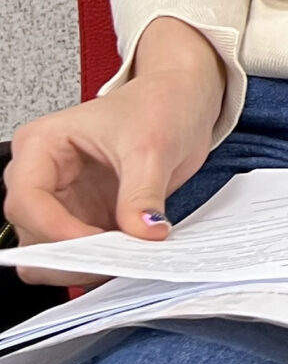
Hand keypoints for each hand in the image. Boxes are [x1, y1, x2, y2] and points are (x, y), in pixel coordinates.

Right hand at [5, 18, 225, 285]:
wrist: (184, 99)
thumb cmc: (159, 104)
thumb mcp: (153, 145)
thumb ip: (143, 192)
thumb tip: (143, 233)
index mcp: (41, 146)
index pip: (28, 200)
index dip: (56, 229)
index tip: (96, 244)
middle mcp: (43, 177)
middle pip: (32, 235)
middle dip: (71, 253)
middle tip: (117, 259)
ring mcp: (63, 202)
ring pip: (51, 254)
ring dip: (86, 264)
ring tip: (129, 257)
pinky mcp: (86, 219)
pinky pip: (82, 255)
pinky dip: (102, 263)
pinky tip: (132, 257)